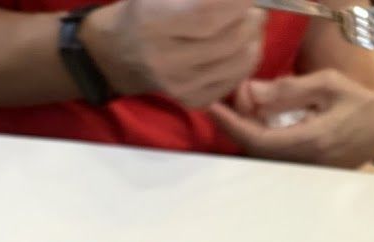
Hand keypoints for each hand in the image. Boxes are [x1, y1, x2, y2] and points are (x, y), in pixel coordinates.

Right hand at [82, 0, 265, 109]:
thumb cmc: (143, 10)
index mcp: (154, 24)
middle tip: (255, 6)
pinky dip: (245, 60)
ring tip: (250, 23)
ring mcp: (180, 86)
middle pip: (229, 40)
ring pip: (238, 63)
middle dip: (252, 18)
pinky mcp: (192, 100)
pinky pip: (234, 81)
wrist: (118, 53)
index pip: (207, 14)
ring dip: (254, 39)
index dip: (237, 1)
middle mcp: (166, 61)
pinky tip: (238, 46)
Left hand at [210, 70, 373, 166]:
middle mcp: (301, 164)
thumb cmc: (357, 104)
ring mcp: (300, 174)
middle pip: (253, 150)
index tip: (212, 107)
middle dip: (237, 124)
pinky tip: (257, 121)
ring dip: (246, 132)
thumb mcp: (328, 85)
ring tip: (242, 107)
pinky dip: (258, 140)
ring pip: (259, 157)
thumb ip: (289, 91)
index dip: (231, 124)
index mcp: (309, 141)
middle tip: (232, 100)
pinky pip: (270, 160)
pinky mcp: (300, 176)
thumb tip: (251, 93)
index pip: (256, 139)